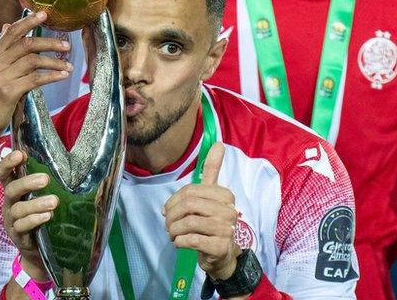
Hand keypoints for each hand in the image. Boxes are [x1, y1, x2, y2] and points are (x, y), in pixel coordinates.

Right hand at [0, 11, 72, 143]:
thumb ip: (4, 51)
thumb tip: (8, 26)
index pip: (12, 33)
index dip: (28, 21)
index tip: (44, 14)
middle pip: (26, 44)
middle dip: (49, 42)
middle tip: (66, 44)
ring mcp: (1, 77)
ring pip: (33, 61)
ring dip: (55, 62)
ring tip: (68, 65)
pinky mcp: (9, 92)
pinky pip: (35, 79)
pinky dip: (51, 76)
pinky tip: (62, 76)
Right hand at [0, 148, 55, 281]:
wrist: (38, 250)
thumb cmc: (40, 216)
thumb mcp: (39, 198)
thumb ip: (44, 184)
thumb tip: (69, 163)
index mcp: (13, 190)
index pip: (3, 173)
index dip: (8, 163)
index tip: (21, 154)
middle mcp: (9, 204)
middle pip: (11, 189)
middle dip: (27, 183)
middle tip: (46, 179)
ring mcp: (11, 221)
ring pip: (18, 209)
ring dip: (36, 204)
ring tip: (54, 202)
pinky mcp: (17, 236)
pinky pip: (22, 227)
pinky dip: (34, 220)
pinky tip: (47, 216)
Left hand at [163, 143, 240, 280]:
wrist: (222, 254)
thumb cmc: (211, 221)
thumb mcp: (210, 195)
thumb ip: (212, 170)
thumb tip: (219, 143)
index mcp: (225, 195)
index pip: (190, 191)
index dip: (173, 201)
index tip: (167, 211)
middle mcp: (229, 210)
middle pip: (189, 205)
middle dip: (171, 216)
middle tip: (168, 225)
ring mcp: (227, 229)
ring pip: (189, 223)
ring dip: (174, 230)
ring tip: (173, 234)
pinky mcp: (221, 247)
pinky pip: (192, 240)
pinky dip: (179, 242)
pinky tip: (179, 243)